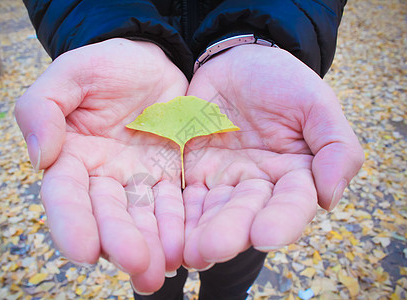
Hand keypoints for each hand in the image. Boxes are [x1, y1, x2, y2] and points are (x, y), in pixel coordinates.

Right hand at [15, 39, 187, 292]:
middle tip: (137, 266)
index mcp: (72, 155)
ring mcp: (137, 179)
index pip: (65, 195)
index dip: (71, 223)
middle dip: (120, 242)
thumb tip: (39, 157)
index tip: (83, 252)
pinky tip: (184, 248)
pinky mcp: (168, 176)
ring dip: (151, 245)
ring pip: (142, 217)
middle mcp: (102, 176)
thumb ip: (43, 107)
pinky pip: (173, 204)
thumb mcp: (72, 74)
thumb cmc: (108, 65)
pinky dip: (177, 227)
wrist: (152, 62)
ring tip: (161, 270)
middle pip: (107, 215)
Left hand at [182, 45, 363, 268]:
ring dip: (199, 232)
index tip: (266, 236)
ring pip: (213, 211)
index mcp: (294, 174)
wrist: (236, 62)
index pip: (292, 203)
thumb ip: (335, 146)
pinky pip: (184, 196)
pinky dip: (177, 215)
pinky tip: (168, 233)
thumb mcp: (315, 103)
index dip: (281, 220)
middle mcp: (258, 185)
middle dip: (230, 232)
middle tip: (212, 249)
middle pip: (246, 213)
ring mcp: (223, 181)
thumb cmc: (280, 80)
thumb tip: (329, 197)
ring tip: (188, 252)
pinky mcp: (193, 173)